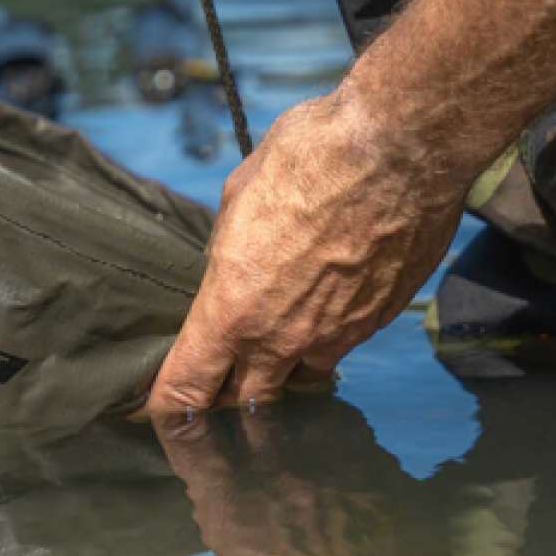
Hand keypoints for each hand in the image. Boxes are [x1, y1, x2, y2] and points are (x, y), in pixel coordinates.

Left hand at [147, 82, 471, 414]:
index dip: (166, 404)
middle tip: (215, 381)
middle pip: (244, 401)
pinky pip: (341, 349)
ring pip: (298, 381)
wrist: (400, 148)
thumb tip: (232, 260)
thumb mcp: (239, 196)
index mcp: (232, 310)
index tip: (154, 407)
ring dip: (281, 374)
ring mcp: (336, 336)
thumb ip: (229, 247)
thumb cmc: (310, 157)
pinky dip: (326, 343)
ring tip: (272, 353)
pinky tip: (324, 313)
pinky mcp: (376, 322)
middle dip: (225, 397)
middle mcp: (283, 338)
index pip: (187, 387)